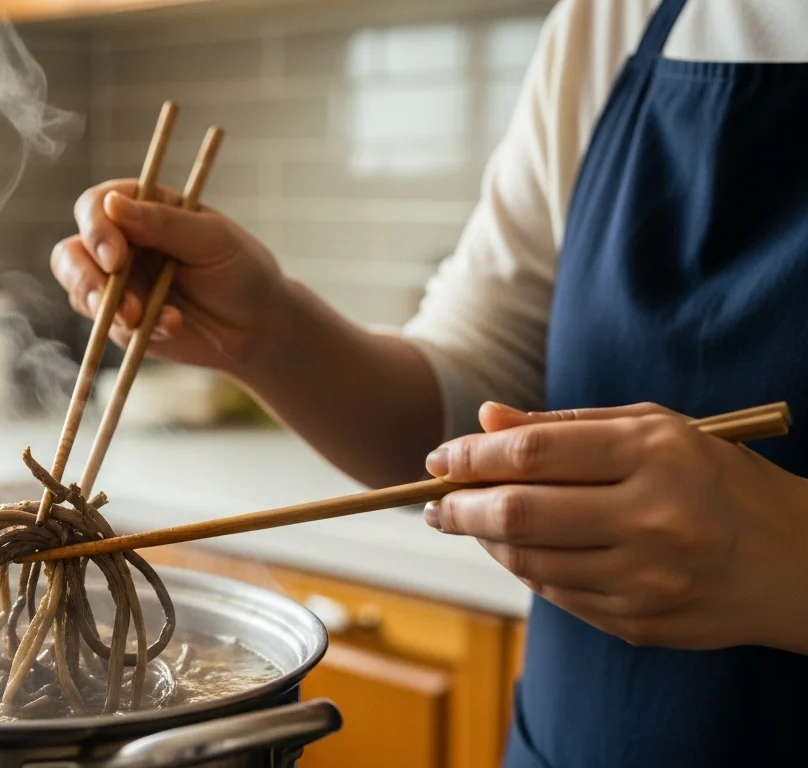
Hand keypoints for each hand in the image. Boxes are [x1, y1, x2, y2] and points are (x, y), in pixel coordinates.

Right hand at [50, 179, 287, 372]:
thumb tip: (111, 203)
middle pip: (72, 251)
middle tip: (111, 298)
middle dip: (85, 275)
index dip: (96, 229)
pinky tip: (171, 326)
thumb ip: (162, 223)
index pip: (96, 206)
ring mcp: (117, 285)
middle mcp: (122, 244)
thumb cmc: (241, 270)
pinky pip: (107, 327)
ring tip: (138, 319)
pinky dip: (135, 329)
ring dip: (102, 306)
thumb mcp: (211, 239)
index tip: (116, 257)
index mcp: (142, 209)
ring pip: (78, 289)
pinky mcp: (121, 323)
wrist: (258, 326)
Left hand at [423, 401, 807, 652]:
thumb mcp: (654, 430)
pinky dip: (523, 569)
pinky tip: (514, 550)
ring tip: (467, 521)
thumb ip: (565, 424)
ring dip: (484, 540)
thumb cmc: (716, 479)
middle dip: (460, 505)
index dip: (470, 456)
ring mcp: (646, 578)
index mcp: (655, 455)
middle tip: (433, 500)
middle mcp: (651, 518)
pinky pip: (555, 594)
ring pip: (528, 560)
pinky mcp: (640, 621)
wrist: (798, 564)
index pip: (533, 454)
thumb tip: (485, 419)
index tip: (438, 457)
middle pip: (519, 513)